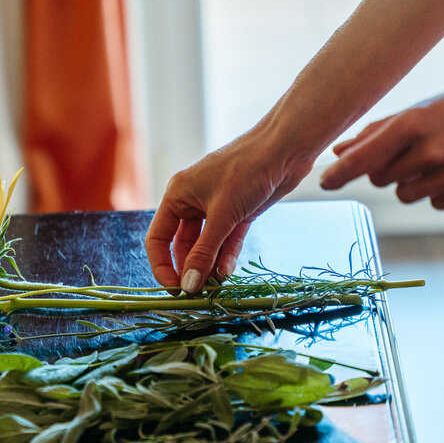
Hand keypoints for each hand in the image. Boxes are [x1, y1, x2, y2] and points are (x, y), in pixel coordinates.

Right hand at [146, 127, 316, 292]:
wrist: (285, 149)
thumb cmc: (247, 170)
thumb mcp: (222, 215)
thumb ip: (204, 252)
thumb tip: (188, 285)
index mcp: (177, 195)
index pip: (158, 238)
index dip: (162, 266)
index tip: (174, 290)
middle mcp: (192, 202)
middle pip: (182, 245)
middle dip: (189, 269)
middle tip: (197, 294)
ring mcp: (216, 208)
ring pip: (206, 245)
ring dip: (209, 266)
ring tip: (214, 288)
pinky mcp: (238, 212)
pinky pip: (227, 240)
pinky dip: (226, 256)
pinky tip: (227, 274)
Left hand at [319, 77, 443, 209]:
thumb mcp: (428, 107)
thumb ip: (381, 130)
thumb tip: (340, 150)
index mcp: (416, 124)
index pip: (362, 159)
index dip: (338, 174)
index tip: (323, 182)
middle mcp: (433, 154)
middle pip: (382, 180)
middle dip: (389, 169)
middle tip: (418, 150)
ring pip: (409, 194)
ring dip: (418, 181)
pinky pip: (439, 204)